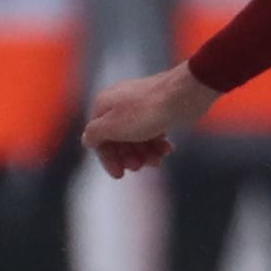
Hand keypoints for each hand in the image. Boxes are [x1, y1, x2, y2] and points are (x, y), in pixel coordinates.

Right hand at [85, 65, 214, 178]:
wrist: (183, 95)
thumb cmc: (145, 111)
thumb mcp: (112, 126)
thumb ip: (95, 134)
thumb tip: (87, 140)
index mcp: (103, 105)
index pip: (99, 138)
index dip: (108, 159)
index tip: (120, 175)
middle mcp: (120, 104)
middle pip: (119, 139)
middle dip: (129, 157)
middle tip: (140, 166)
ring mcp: (141, 106)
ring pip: (138, 137)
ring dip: (146, 153)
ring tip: (157, 160)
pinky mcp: (160, 109)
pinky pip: (154, 131)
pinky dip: (158, 143)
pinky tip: (168, 149)